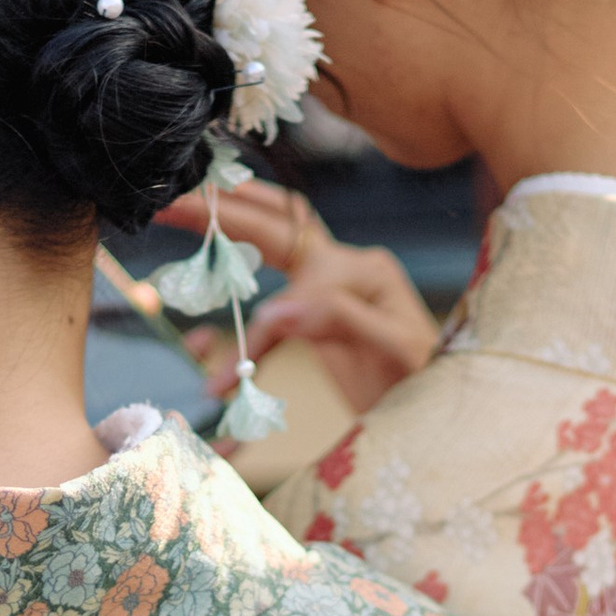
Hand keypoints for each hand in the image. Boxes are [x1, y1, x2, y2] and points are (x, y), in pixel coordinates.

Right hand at [149, 178, 440, 414]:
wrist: (444, 414)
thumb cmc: (428, 385)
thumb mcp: (398, 352)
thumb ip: (344, 322)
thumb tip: (279, 310)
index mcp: (366, 271)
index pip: (303, 280)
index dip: (270, 321)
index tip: (238, 372)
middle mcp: (345, 267)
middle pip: (277, 225)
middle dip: (224, 210)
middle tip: (171, 201)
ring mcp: (329, 284)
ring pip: (270, 241)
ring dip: (225, 225)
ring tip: (177, 208)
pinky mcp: (317, 310)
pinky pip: (268, 298)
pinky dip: (238, 308)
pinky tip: (213, 321)